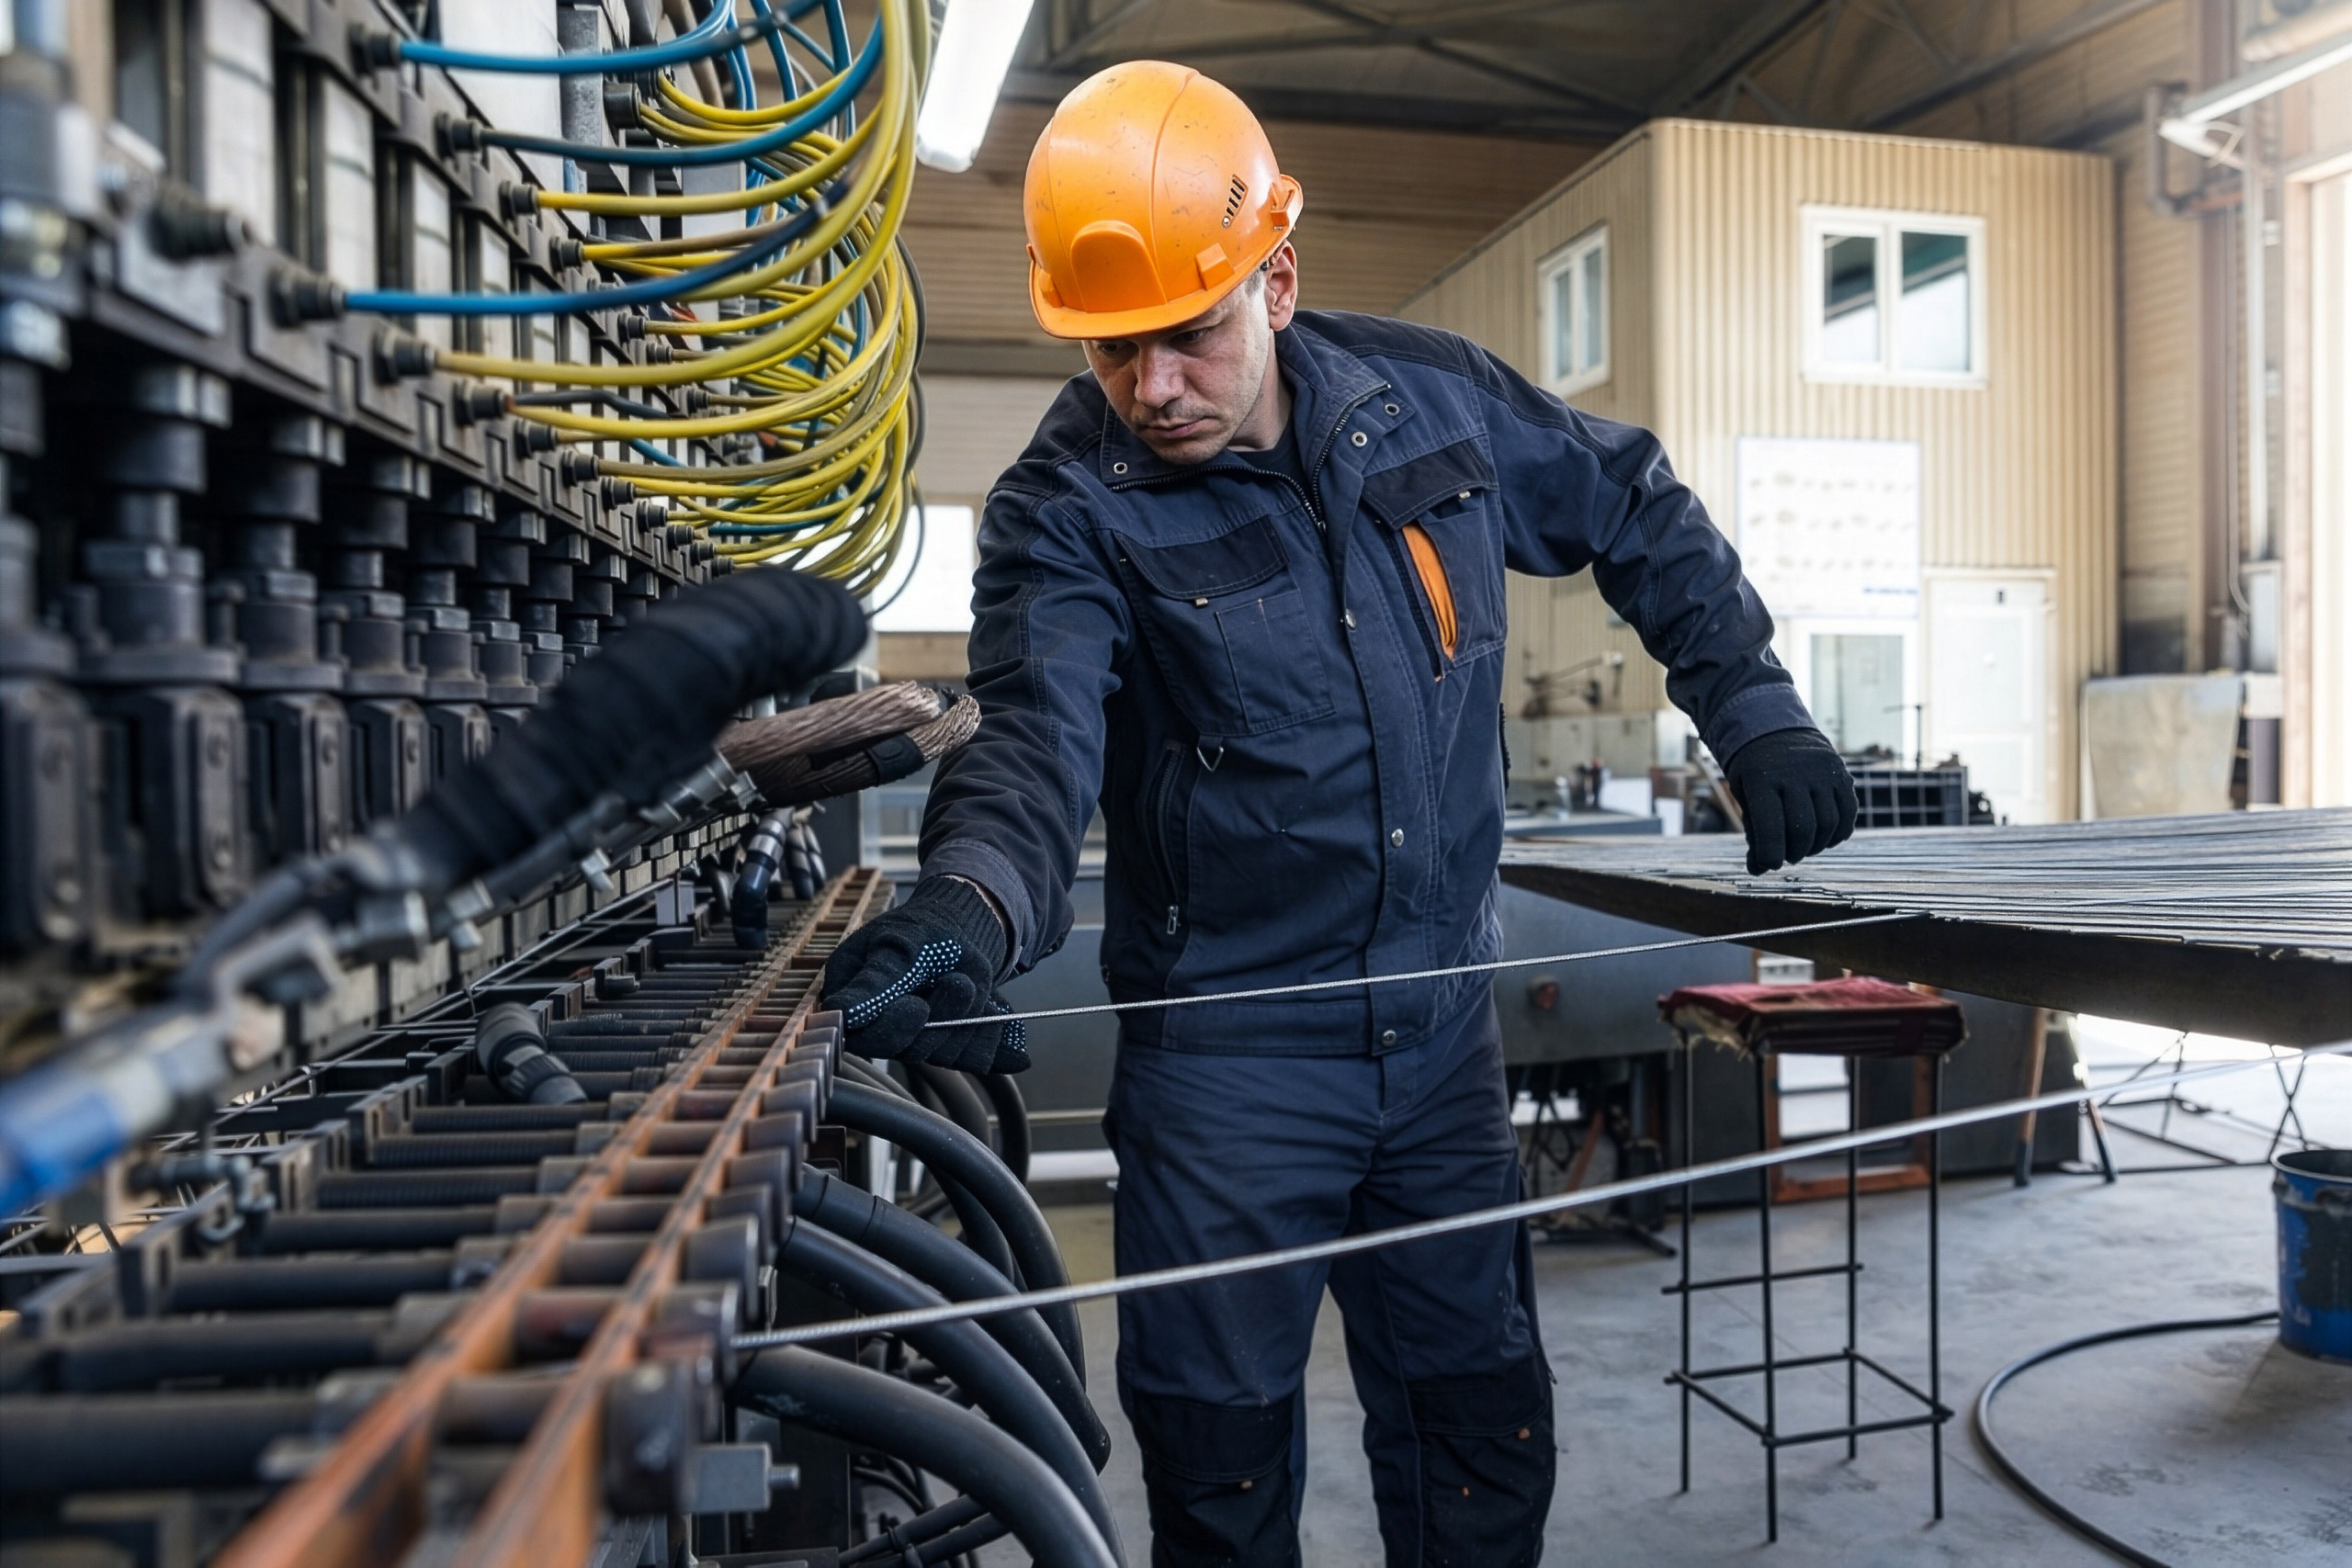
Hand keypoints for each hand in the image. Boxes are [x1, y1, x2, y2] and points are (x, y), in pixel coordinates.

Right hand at [821, 877, 1027, 1073]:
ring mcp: (916, 1037)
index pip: (858, 1034)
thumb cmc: (925, 928)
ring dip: (966, 1019)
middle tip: (958, 984)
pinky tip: (999, 1021)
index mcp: (853, 995)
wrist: (966, 926)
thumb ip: (875, 983)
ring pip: (942, 1054)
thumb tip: (839, 1015)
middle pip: (905, 1049)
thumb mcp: (899, 944)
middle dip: (939, 1018)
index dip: (890, 1028)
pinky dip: (989, 1036)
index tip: (918, 1007)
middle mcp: (881, 1023)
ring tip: (970, 981)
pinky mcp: (948, 1045)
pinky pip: (972, 1057)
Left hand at [1722, 728, 1857, 875]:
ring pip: (1828, 823)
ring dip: (1817, 846)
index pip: (1770, 826)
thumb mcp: (1745, 796)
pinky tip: (1826, 839)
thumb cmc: (1755, 773)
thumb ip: (1754, 831)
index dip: (1770, 853)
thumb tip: (1758, 870)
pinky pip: (1848, 812)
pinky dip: (1839, 833)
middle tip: (1787, 856)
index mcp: (1762, 777)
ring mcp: (1822, 771)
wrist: (1775, 731)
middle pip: (1803, 828)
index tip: (1769, 864)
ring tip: (1804, 848)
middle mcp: (1795, 772)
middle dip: (1795, 851)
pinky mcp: (1841, 774)